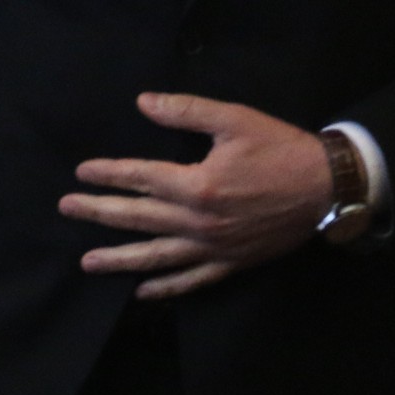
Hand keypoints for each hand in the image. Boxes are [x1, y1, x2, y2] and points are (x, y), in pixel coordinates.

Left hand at [60, 93, 336, 297]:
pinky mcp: (230, 264)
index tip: (82, 173)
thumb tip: (144, 102)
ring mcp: (213, 248)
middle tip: (66, 210)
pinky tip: (143, 292)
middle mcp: (198, 222)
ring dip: (119, 259)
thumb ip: (186, 111)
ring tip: (88, 263)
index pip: (140, 178)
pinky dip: (165, 288)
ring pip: (156, 256)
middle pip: (138, 218)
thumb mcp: (235, 120)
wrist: (327, 188)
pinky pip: (191, 281)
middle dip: (98, 213)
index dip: (108, 174)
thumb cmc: (281, 149)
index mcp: (197, 184)